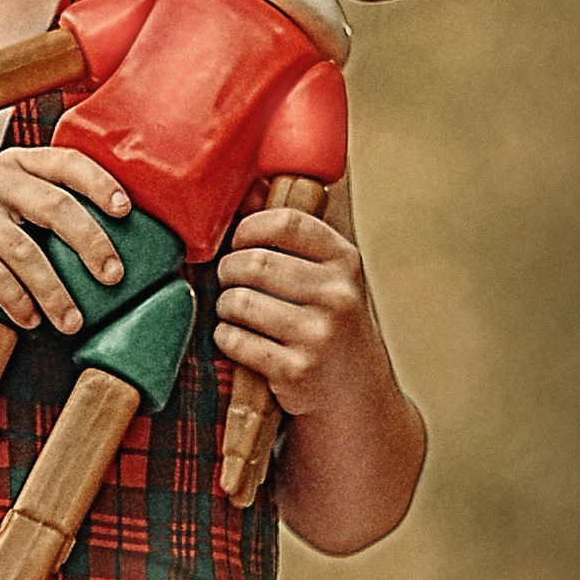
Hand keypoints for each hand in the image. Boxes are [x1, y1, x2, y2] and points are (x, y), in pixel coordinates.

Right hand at [0, 146, 132, 333]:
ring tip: (72, 322)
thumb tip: (95, 242)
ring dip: (55, 292)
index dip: (101, 184)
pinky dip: (17, 302)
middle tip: (114, 277)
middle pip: (57, 208)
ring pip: (27, 252)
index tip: (127, 211)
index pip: (67, 162)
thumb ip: (31, 203)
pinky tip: (29, 320)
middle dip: (92, 245)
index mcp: (12, 163)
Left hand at [213, 204, 371, 414]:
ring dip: (224, 306)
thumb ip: (292, 234)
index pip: (286, 222)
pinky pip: (235, 340)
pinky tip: (238, 339)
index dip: (249, 228)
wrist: (354, 391)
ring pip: (239, 302)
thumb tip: (248, 188)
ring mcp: (318, 335)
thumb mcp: (327, 275)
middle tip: (229, 280)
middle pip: (253, 263)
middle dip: (228, 270)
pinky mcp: (296, 370)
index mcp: (345, 261)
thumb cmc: (328, 321)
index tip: (238, 240)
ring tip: (234, 311)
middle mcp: (337, 296)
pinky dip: (226, 338)